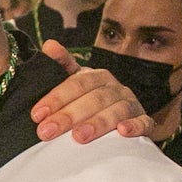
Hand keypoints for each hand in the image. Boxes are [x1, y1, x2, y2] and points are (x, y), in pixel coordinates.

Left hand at [29, 40, 153, 141]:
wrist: (123, 115)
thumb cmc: (92, 99)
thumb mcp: (77, 82)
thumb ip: (62, 65)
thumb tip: (49, 44)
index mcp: (97, 77)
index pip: (76, 84)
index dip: (56, 98)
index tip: (37, 114)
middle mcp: (116, 88)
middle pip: (93, 99)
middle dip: (69, 116)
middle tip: (47, 131)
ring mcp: (131, 104)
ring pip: (116, 111)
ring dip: (98, 123)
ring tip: (79, 137)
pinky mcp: (145, 121)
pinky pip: (144, 122)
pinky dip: (136, 126)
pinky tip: (123, 132)